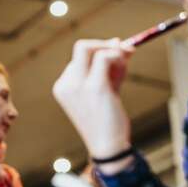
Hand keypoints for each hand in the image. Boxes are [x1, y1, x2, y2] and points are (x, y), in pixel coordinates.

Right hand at [52, 39, 133, 160]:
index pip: (80, 59)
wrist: (108, 145)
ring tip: (124, 68)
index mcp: (63, 86)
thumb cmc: (106, 119)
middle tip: (122, 52)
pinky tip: (125, 66)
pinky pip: (105, 57)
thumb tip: (118, 41)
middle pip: (81, 48)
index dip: (100, 54)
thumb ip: (110, 67)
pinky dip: (117, 56)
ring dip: (112, 52)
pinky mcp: (95, 87)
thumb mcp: (105, 89)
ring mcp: (78, 85)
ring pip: (91, 48)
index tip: (117, 57)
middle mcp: (66, 84)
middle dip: (103, 45)